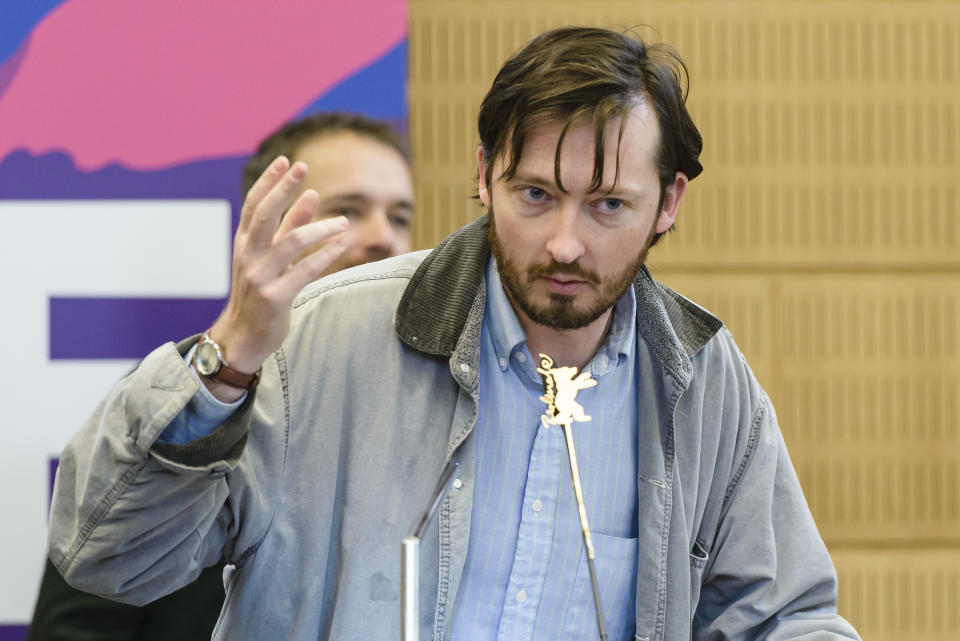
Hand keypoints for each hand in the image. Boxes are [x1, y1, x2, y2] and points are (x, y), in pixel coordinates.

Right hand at [204, 156, 348, 401]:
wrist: (243, 337)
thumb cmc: (259, 292)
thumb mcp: (270, 257)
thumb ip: (289, 227)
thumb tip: (310, 195)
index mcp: (244, 244)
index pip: (253, 206)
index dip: (268, 182)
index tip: (285, 161)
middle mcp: (248, 257)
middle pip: (265, 215)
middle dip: (283, 189)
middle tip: (302, 167)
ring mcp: (260, 277)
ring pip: (292, 242)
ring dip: (320, 227)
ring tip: (343, 222)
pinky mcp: (276, 297)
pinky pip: (306, 271)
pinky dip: (327, 254)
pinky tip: (343, 243)